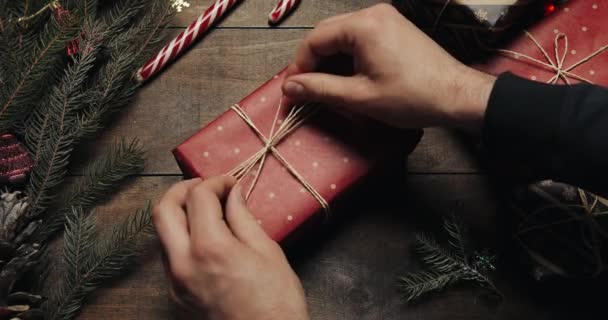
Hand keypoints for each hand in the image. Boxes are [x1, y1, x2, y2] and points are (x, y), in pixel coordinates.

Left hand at [153, 176, 308, 319]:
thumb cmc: (276, 303)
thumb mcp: (267, 253)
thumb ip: (244, 218)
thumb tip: (234, 194)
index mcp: (209, 248)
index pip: (198, 197)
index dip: (215, 182)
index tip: (231, 183)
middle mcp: (183, 264)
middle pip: (163, 211)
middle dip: (182, 190)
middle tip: (205, 186)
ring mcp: (176, 283)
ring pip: (162, 234)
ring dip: (180, 215)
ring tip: (207, 212)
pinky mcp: (177, 297)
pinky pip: (170, 258)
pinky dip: (183, 239)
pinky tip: (206, 240)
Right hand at [282, 3, 495, 130]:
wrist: (457, 96)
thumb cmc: (411, 98)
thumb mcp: (359, 97)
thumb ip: (319, 89)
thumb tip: (289, 87)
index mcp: (363, 25)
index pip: (315, 40)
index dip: (300, 66)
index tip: (293, 91)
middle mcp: (373, 14)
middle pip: (327, 34)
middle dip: (314, 63)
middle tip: (306, 90)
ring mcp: (386, 19)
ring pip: (342, 37)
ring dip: (331, 61)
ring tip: (327, 89)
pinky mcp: (394, 28)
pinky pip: (360, 38)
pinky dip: (348, 57)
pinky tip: (348, 78)